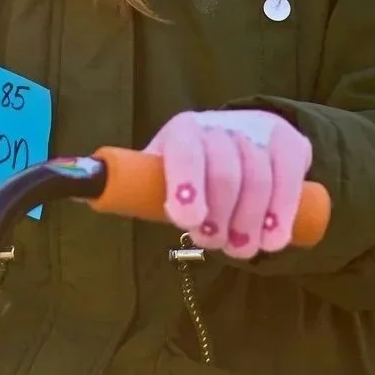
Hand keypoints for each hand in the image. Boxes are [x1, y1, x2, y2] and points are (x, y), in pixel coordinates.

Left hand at [146, 109, 311, 258]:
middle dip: (219, 215)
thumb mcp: (165, 172)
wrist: (245, 137)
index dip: (186, 184)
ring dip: (249, 221)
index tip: (186, 220)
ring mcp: (258, 132)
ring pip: (259, 178)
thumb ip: (136, 187)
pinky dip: (282, 212)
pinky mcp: (289, 143)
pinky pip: (290, 177)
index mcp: (183, 131)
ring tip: (241, 249)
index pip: (186, 151)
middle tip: (214, 243)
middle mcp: (220, 125)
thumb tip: (83, 194)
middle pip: (225, 170)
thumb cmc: (194, 168)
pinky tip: (273, 239)